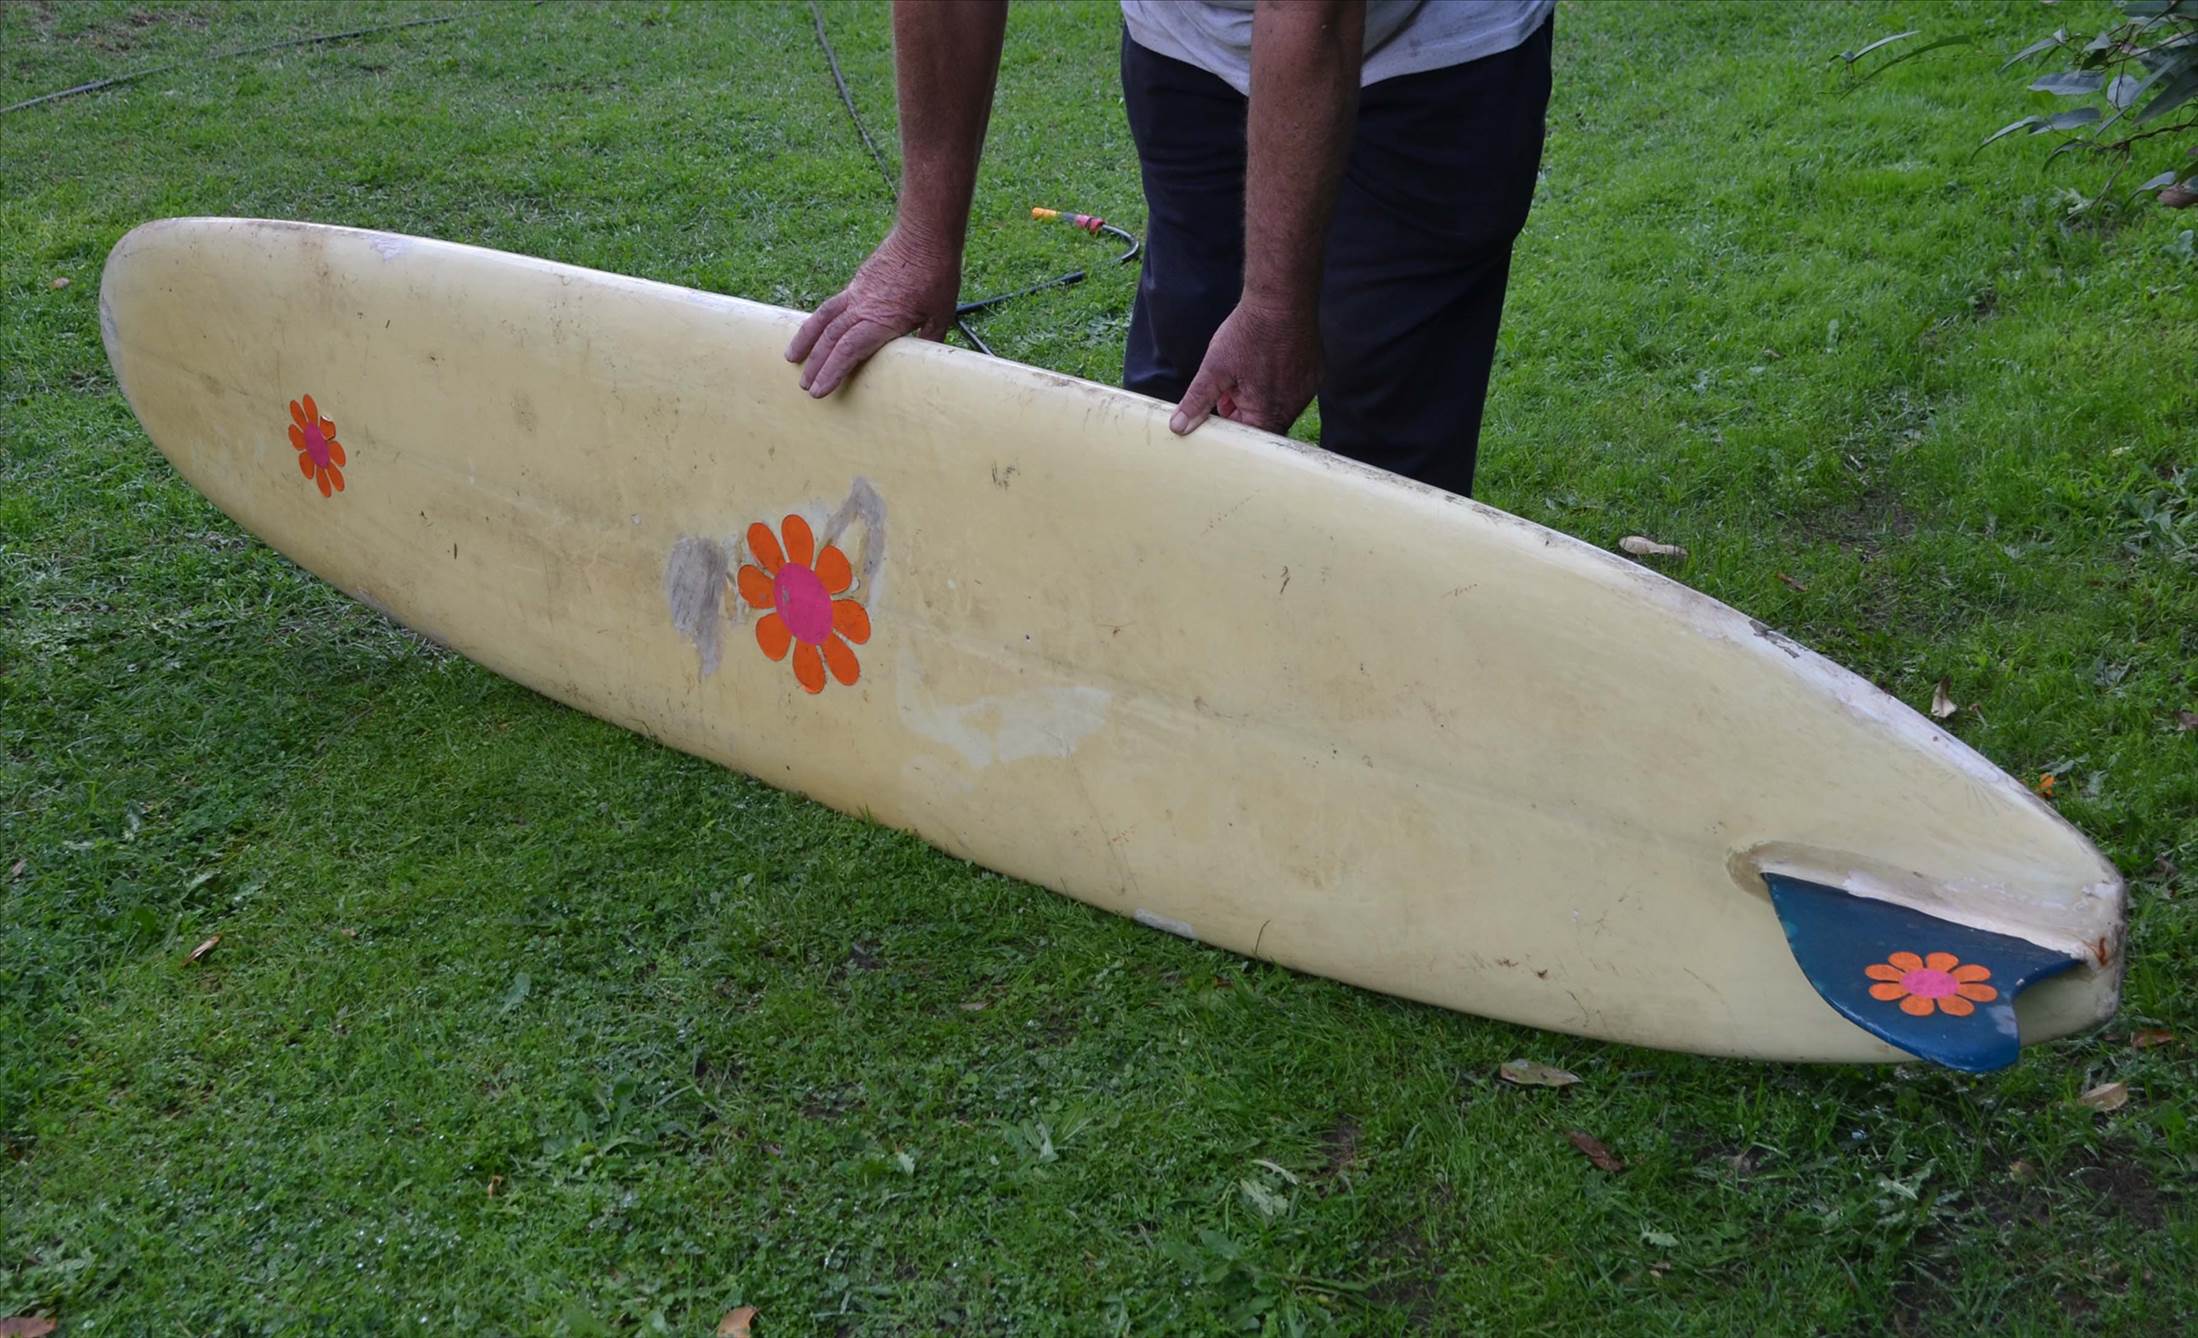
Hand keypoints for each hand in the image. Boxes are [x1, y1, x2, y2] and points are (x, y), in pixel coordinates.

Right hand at [786, 227, 961, 397]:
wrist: (924, 235)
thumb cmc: (936, 275)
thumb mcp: (940, 314)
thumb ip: (928, 340)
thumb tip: (925, 362)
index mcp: (883, 319)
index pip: (849, 350)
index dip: (832, 372)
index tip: (819, 390)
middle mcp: (863, 307)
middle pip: (830, 339)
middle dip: (815, 365)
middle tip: (805, 386)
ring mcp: (856, 293)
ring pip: (823, 318)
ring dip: (805, 340)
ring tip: (791, 357)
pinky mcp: (856, 283)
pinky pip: (831, 305)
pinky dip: (818, 320)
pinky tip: (814, 331)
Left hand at [1168, 297, 1322, 434]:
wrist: (1281, 298)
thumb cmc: (1248, 333)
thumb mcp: (1214, 368)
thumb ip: (1197, 401)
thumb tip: (1178, 426)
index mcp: (1268, 412)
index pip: (1250, 438)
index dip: (1233, 426)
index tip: (1222, 410)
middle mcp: (1293, 406)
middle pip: (1266, 423)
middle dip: (1245, 410)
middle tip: (1230, 387)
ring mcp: (1308, 389)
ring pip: (1280, 405)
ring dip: (1261, 396)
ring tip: (1247, 371)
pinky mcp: (1315, 372)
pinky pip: (1295, 388)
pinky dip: (1279, 381)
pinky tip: (1267, 361)